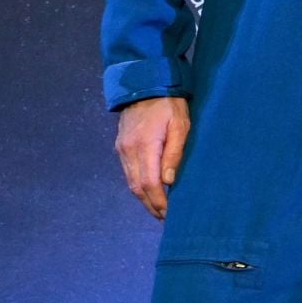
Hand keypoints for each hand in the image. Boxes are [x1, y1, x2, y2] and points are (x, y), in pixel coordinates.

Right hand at [116, 95, 190, 218]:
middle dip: (151, 204)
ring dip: (143, 197)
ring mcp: (122, 149)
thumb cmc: (169, 104)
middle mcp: (128, 151)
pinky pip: (129, 172)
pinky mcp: (121, 146)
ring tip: (158, 209)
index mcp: (144, 146)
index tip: (168, 213)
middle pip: (137, 187)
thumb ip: (174, 153)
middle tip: (164, 217)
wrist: (145, 84)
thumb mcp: (180, 125)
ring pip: (131, 181)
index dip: (158, 201)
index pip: (149, 183)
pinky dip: (138, 185)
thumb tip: (169, 181)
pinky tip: (149, 190)